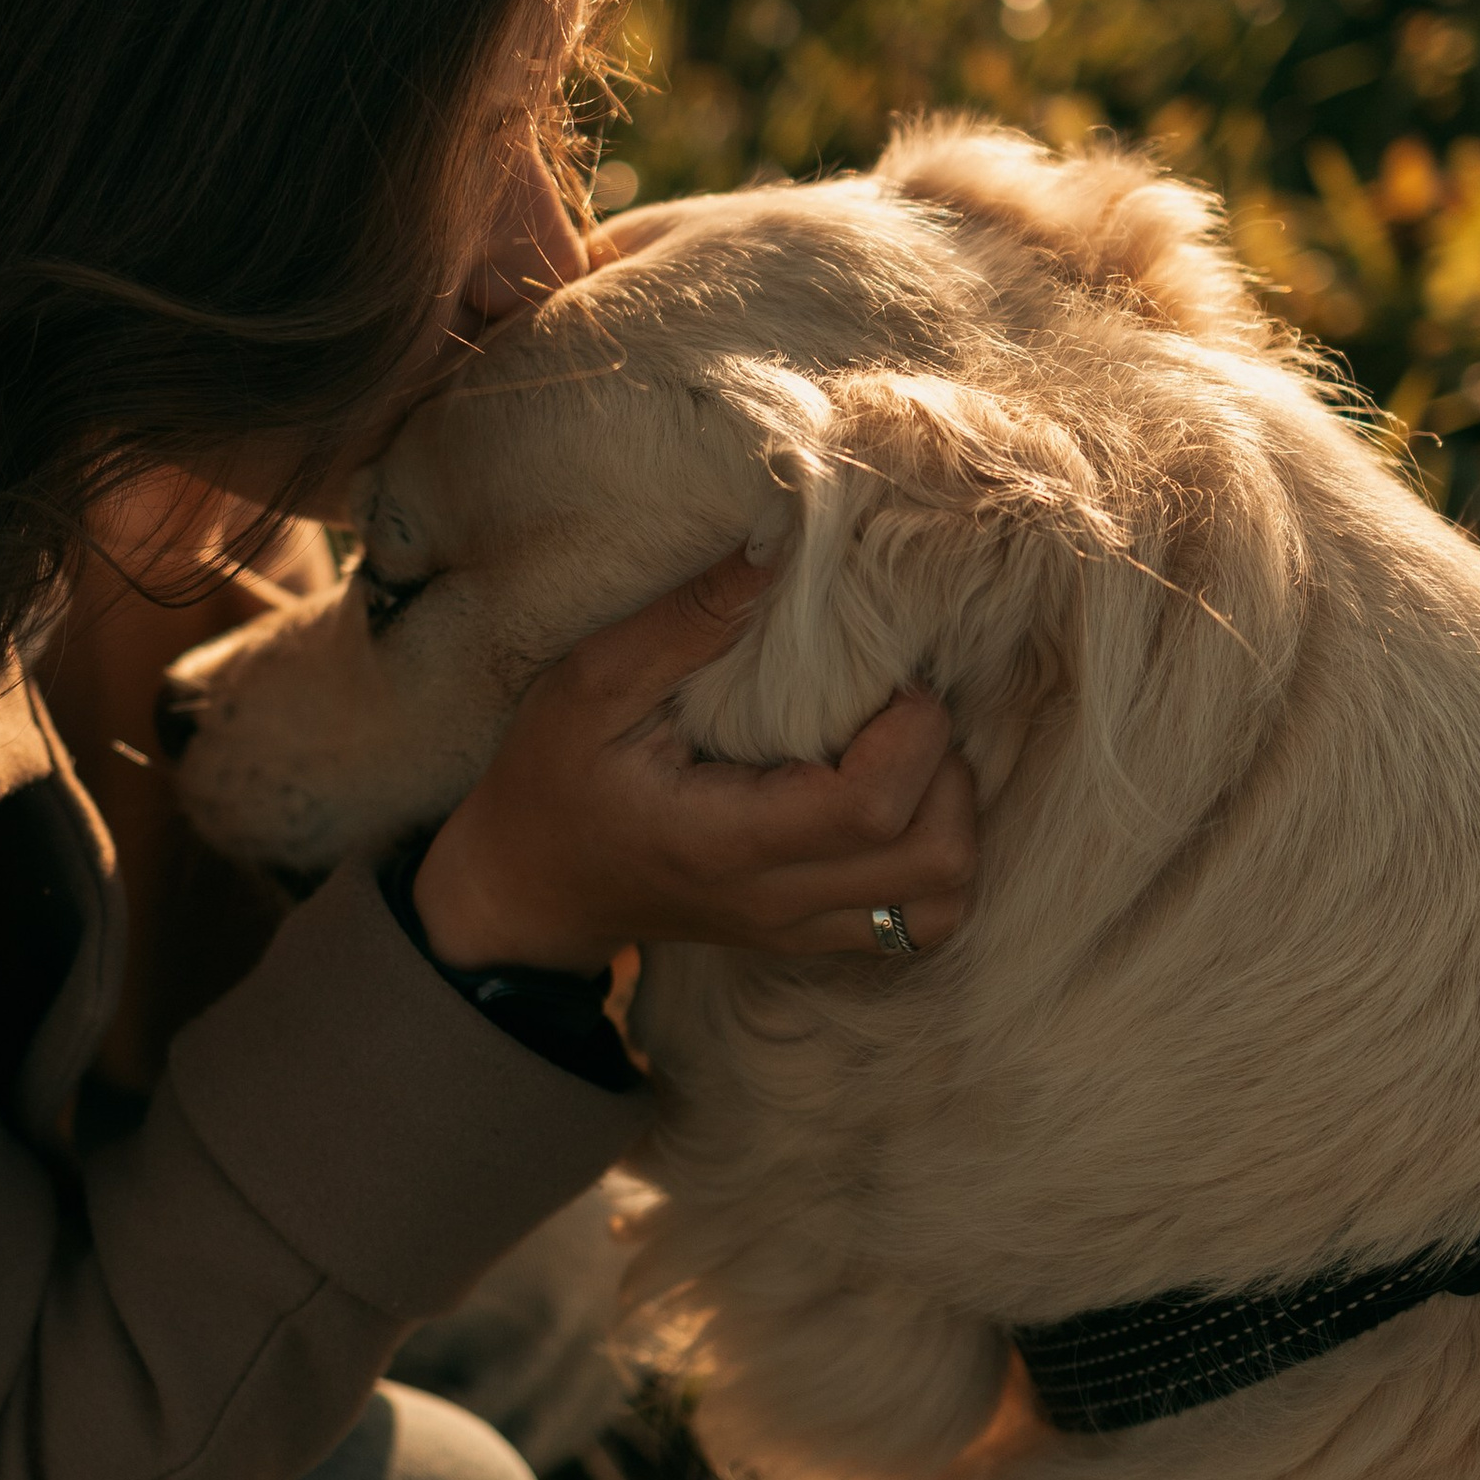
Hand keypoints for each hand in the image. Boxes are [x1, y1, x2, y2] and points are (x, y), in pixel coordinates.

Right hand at [411, 553, 977, 971]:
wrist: (525, 889)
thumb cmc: (550, 779)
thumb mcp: (592, 684)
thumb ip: (688, 619)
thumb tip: (781, 542)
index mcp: (723, 842)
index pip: (870, 808)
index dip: (913, 733)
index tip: (891, 675)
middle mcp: (775, 901)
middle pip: (936, 863)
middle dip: (951, 770)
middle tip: (907, 708)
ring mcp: (797, 929)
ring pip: (942, 902)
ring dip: (954, 818)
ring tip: (907, 753)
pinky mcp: (807, 936)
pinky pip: (919, 922)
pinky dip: (934, 858)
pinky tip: (900, 800)